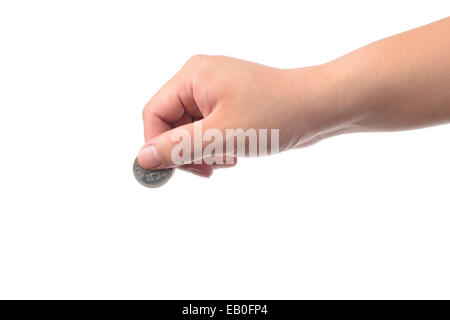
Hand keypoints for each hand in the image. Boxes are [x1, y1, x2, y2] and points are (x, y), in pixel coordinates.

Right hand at [137, 55, 352, 176]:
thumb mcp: (222, 135)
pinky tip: (234, 155)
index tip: (168, 172)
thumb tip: (142, 158)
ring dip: (202, 153)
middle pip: (170, 124)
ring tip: (226, 160)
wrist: (320, 107)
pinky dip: (215, 148)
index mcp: (193, 76)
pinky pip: (208, 131)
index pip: (154, 113)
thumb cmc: (276, 114)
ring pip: (189, 131)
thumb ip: (179, 147)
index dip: (156, 146)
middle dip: (185, 152)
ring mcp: (216, 92)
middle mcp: (201, 80)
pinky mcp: (230, 105)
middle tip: (205, 170)